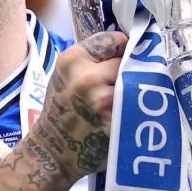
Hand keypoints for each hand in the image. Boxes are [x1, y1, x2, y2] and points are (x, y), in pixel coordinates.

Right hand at [31, 31, 128, 179]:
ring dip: (134, 89)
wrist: (53, 150)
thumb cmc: (61, 110)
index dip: (119, 50)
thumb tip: (128, 46)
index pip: (115, 40)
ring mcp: (104, 101)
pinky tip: (127, 114)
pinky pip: (139, 104)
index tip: (119, 60)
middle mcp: (88, 78)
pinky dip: (137, 108)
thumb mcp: (66, 75)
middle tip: (118, 84)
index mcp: (72, 60)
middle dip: (127, 71)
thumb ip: (91, 59)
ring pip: (137, 82)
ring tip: (123, 99)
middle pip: (128, 61)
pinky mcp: (117, 121)